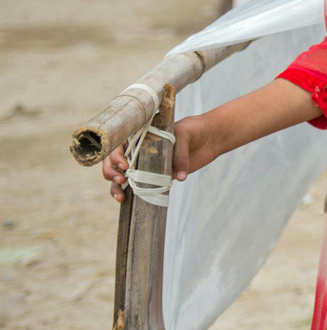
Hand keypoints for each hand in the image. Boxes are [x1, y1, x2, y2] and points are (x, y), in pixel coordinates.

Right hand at [101, 114, 225, 203]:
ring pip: (123, 177)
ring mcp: (147, 164)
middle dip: (111, 172)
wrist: (211, 137)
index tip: (125, 165)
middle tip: (121, 179)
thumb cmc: (195, 129)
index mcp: (142, 136)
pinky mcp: (158, 176)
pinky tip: (127, 200)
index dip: (116, 156)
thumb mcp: (186, 134)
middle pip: (114, 162)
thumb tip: (178, 177)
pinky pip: (141, 186)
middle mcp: (140, 151)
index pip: (119, 145)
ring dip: (116, 188)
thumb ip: (179, 153)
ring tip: (121, 197)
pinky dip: (132, 194)